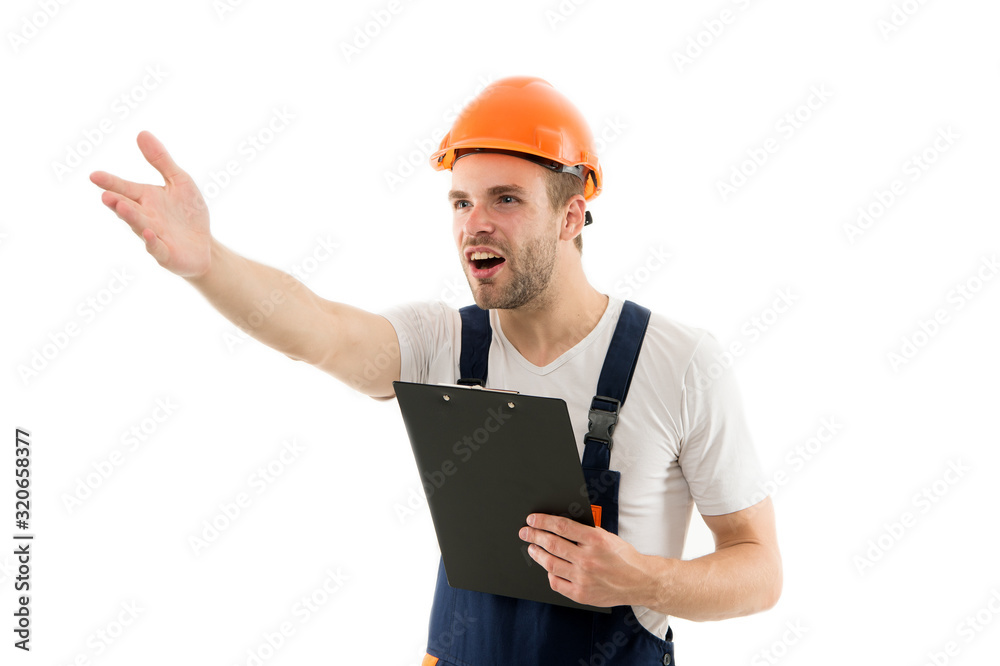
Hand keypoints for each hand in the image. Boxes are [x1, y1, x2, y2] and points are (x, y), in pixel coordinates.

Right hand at [90, 131, 211, 277]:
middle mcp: (145, 217)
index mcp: (145, 199)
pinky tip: (149, 234)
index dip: (110, 182)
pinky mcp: (165, 254)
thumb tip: (141, 133)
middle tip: (105, 195)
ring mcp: (153, 237)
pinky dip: (152, 242)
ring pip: (140, 227)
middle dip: (117, 202)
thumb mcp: (180, 181)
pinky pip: (157, 248)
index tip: (94, 176)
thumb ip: (161, 160)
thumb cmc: (188, 213)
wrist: (205, 245)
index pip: (124, 188)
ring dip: (131, 218)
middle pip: (128, 208)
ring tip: (121, 207)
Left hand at [518, 513, 656, 607]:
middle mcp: (588, 559)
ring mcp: (584, 578)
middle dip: (534, 536)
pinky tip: (548, 567)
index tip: (532, 519)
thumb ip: (585, 531)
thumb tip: (558, 525)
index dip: (543, 521)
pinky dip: (549, 574)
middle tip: (525, 532)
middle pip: (552, 544)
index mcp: (596, 540)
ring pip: (551, 564)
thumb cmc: (623, 557)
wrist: (640, 581)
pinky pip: (556, 583)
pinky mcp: (582, 594)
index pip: (562, 526)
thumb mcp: (607, 536)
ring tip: (532, 548)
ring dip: (537, 554)